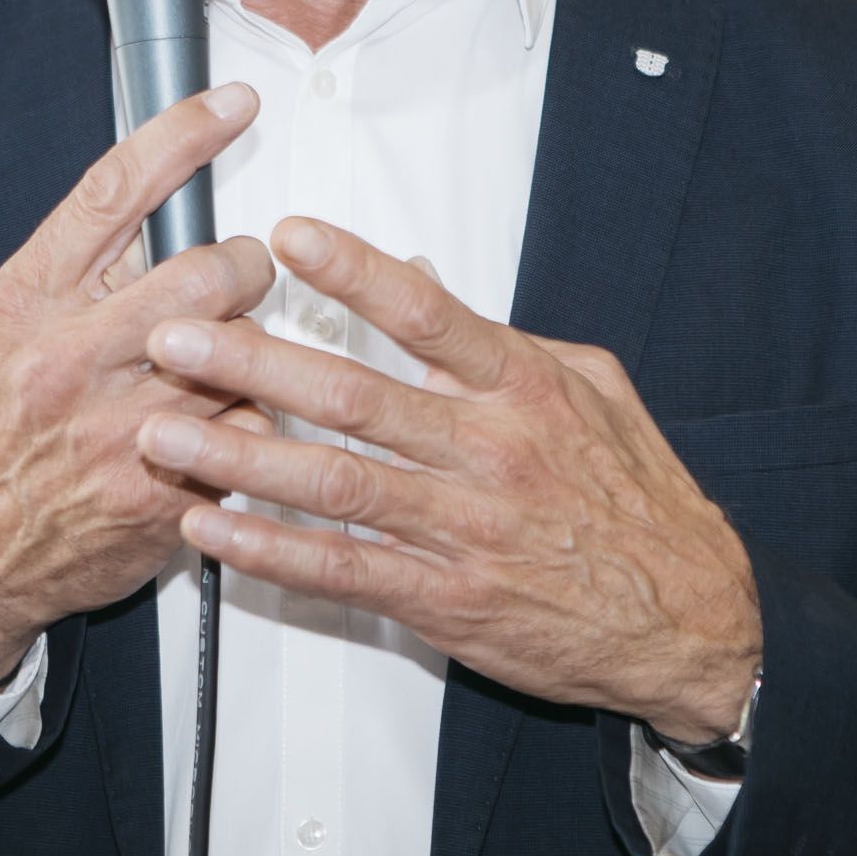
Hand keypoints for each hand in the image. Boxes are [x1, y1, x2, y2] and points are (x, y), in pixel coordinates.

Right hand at [0, 83, 275, 685]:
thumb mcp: (6, 326)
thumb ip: (76, 266)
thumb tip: (165, 199)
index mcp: (26, 301)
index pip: (114, 191)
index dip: (184, 135)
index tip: (233, 104)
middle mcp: (69, 358)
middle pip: (207, 271)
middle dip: (243, 267)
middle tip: (237, 279)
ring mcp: (117, 429)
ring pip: (242, 354)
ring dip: (250, 353)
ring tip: (222, 364)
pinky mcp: (160, 492)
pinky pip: (250, 433)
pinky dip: (250, 425)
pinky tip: (219, 430)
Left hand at [135, 217, 762, 742]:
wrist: (691, 620)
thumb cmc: (637, 500)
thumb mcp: (592, 389)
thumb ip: (499, 337)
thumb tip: (421, 277)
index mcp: (523, 387)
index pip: (426, 313)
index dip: (352, 271)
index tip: (286, 235)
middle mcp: (488, 451)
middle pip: (353, 396)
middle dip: (253, 362)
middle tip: (176, 336)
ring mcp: (463, 529)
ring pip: (333, 483)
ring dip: (240, 455)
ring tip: (165, 429)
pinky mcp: (445, 599)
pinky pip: (342, 570)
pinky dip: (271, 551)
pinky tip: (215, 529)